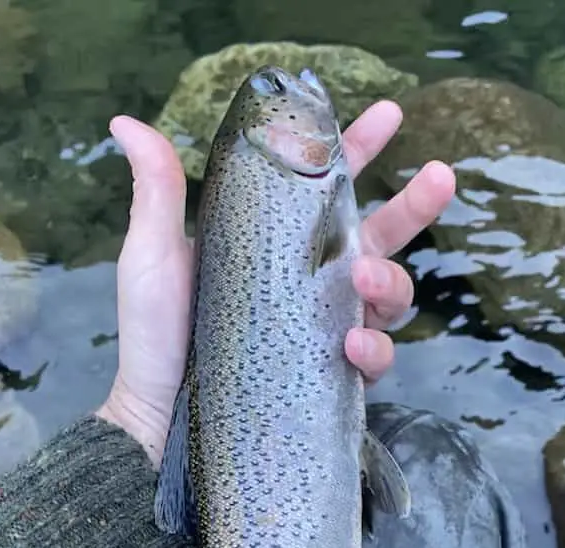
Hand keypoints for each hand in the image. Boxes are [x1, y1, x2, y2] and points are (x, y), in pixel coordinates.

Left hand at [98, 103, 455, 466]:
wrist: (157, 416)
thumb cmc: (154, 334)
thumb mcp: (155, 256)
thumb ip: (159, 191)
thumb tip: (124, 121)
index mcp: (277, 242)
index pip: (327, 189)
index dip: (360, 151)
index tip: (389, 115)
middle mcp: (310, 281)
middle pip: (380, 236)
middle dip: (415, 206)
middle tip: (440, 177)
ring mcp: (325, 329)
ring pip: (389, 296)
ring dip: (392, 281)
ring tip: (367, 279)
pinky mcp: (332, 376)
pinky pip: (374, 359)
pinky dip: (374, 350)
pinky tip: (352, 346)